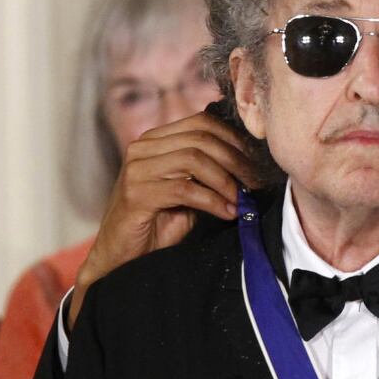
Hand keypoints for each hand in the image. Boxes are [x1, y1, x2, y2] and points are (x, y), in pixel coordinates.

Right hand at [70, 110, 256, 326]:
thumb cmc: (158, 223)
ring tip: (242, 200)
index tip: (257, 162)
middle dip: (236, 161)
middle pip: (201, 139)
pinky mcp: (136, 193)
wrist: (122, 255)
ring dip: (225, 181)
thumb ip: (209, 173)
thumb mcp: (188, 191)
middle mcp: (143, 148)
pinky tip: (227, 213)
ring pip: (194, 160)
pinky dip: (212, 201)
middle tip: (256, 183)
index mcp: (156, 140)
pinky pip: (184, 189)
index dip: (234, 139)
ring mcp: (137, 169)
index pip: (202, 122)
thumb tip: (250, 166)